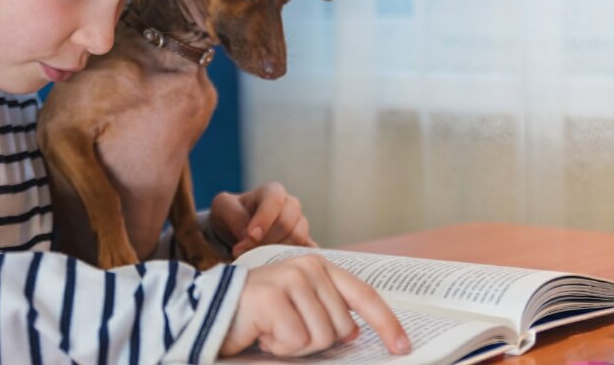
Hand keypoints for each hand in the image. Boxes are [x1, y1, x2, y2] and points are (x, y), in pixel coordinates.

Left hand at [209, 182, 314, 257]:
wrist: (235, 230)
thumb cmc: (231, 214)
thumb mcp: (223, 208)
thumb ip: (234, 217)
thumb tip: (246, 235)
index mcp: (273, 192)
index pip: (274, 202)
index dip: (263, 220)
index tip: (250, 237)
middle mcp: (291, 206)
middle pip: (287, 223)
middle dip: (266, 241)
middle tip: (246, 254)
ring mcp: (300, 225)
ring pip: (298, 239)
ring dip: (276, 253)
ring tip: (257, 260)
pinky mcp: (304, 244)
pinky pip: (307, 253)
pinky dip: (295, 260)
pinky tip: (278, 267)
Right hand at [221, 254, 410, 357]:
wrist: (211, 311)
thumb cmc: (258, 314)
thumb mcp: (299, 310)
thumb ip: (329, 314)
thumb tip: (354, 333)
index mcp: (320, 268)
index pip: (364, 296)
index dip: (387, 324)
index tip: (403, 347)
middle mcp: (309, 267)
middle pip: (341, 328)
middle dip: (315, 341)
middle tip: (286, 331)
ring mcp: (291, 279)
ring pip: (320, 337)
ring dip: (294, 345)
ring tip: (271, 330)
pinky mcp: (273, 297)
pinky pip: (295, 341)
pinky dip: (277, 346)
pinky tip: (260, 332)